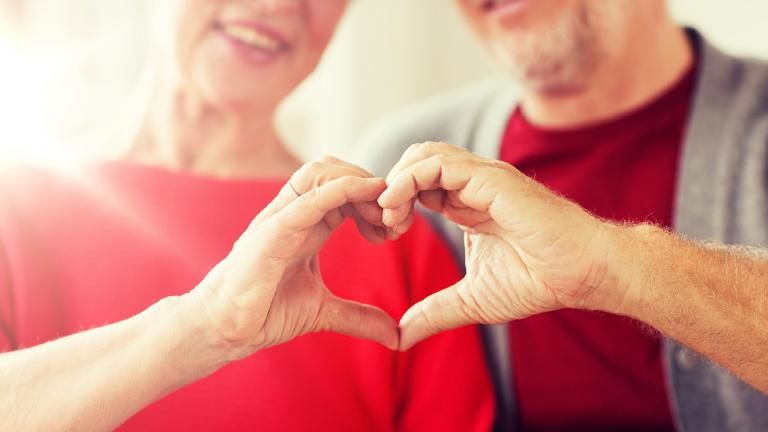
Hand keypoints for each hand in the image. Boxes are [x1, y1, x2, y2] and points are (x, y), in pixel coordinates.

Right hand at [190, 157, 398, 359]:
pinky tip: (365, 195)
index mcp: (308, 223)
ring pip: (320, 171)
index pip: (345, 187)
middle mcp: (295, 213)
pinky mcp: (271, 231)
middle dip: (372, 185)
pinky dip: (340, 189)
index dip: (375, 199)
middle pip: (336, 169)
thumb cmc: (265, 311)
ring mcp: (281, 217)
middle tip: (394, 220)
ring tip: (381, 214)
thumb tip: (396, 336)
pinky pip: (308, 198)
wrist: (226, 328)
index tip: (396, 228)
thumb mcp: (324, 312)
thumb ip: (359, 317)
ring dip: (359, 182)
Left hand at [378, 142, 618, 349]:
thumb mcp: (472, 300)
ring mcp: (482, 178)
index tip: (384, 233)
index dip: (394, 202)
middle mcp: (471, 184)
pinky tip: (399, 208)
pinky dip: (409, 179)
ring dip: (397, 180)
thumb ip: (435, 312)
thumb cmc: (538, 281)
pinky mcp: (491, 179)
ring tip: (388, 215)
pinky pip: (439, 163)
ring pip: (424, 154)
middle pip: (415, 160)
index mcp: (465, 203)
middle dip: (390, 187)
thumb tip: (401, 338)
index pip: (417, 184)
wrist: (581, 274)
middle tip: (383, 223)